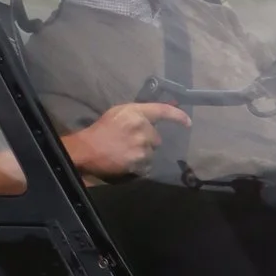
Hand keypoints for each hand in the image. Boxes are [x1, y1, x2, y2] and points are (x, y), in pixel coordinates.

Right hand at [62, 98, 188, 179]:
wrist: (87, 149)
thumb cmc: (102, 129)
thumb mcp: (119, 113)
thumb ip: (138, 114)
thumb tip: (155, 117)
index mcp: (137, 113)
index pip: (163, 111)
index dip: (178, 116)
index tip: (188, 122)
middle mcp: (142, 128)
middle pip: (157, 138)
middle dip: (148, 140)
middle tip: (131, 142)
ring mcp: (141, 146)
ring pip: (152, 152)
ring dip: (143, 153)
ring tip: (126, 152)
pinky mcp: (138, 162)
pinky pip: (147, 165)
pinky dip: (140, 165)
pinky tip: (127, 161)